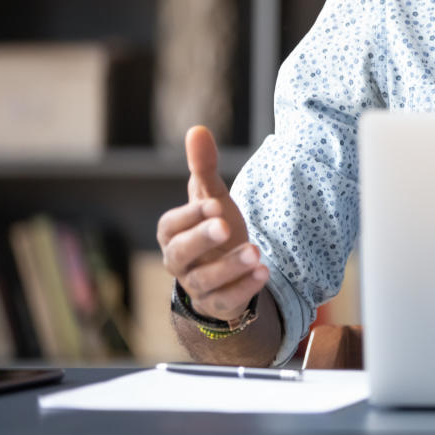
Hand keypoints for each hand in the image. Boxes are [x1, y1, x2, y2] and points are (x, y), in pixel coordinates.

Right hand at [156, 126, 268, 320]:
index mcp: (173, 234)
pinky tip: (263, 272)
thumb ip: (204, 168)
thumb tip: (197, 130)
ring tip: (255, 251)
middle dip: (202, 239)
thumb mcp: (212, 198)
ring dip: (230, 267)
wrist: (228, 272)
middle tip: (224, 225)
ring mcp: (198, 286)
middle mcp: (179, 262)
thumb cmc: (215, 229)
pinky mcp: (219, 305)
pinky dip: (244, 289)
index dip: (190, 216)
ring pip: (206, 281)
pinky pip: (226, 301)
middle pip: (180, 254)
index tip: (214, 204)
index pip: (171, 225)